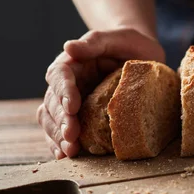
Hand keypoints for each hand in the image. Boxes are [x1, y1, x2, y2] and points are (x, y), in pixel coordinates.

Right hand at [36, 28, 164, 158]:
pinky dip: (59, 143)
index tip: (72, 107)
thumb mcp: (119, 38)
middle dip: (60, 120)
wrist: (143, 57)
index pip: (60, 75)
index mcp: (73, 62)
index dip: (63, 91)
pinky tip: (64, 155)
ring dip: (57, 136)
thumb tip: (68, 47)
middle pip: (53, 101)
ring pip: (51, 119)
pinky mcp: (79, 117)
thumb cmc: (130, 45)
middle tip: (71, 136)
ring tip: (70, 150)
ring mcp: (71, 102)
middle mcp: (67, 84)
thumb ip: (95, 42)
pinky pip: (62, 131)